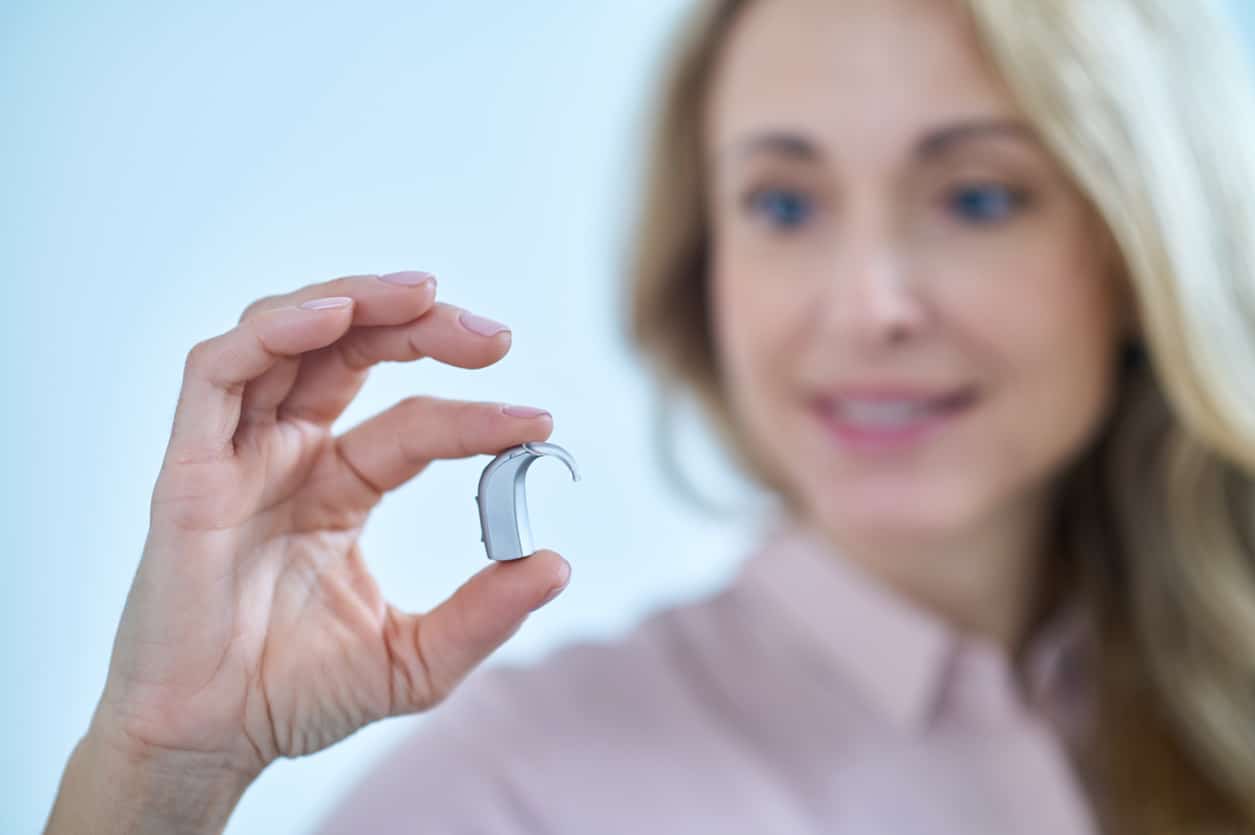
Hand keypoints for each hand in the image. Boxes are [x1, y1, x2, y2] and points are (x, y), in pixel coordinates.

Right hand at [92, 271, 569, 779]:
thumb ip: (483, 612)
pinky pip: (217, 372)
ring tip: (423, 294)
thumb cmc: (294, 696)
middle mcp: (287, 454)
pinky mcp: (188, 467)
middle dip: (422, 327)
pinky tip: (334, 318)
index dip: (474, 413)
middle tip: (493, 335)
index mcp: (338, 486)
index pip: (412, 423)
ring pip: (286, 337)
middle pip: (352, 352)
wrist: (210, 744)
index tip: (538, 422)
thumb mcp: (414, 658)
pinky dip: (273, 331)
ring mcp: (237, 455)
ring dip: (354, 301)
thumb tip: (557, 564)